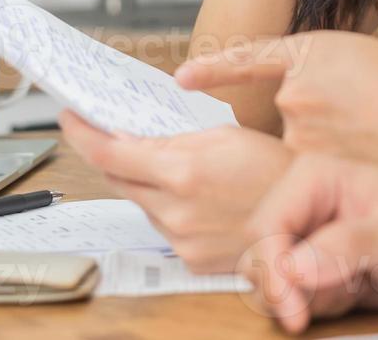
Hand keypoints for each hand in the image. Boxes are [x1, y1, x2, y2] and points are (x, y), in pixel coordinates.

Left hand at [58, 110, 292, 272]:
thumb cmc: (277, 170)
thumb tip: (134, 137)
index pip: (109, 153)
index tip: (69, 118)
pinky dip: (170, 210)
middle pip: (118, 180)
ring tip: (186, 172)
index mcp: (182, 171)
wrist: (309, 218)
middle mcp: (174, 210)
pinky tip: (203, 201)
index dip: (81, 134)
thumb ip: (175, 139)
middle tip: (117, 136)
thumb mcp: (228, 136)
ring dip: (148, 185)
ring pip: (142, 204)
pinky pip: (163, 229)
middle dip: (115, 156)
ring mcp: (179, 240)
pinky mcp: (189, 259)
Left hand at [175, 33, 377, 169]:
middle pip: (286, 111)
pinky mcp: (308, 170)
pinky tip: (367, 169)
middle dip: (317, 122)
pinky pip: (307, 174)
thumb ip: (377, 63)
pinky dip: (332, 174)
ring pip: (295, 147)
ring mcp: (296, 132)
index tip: (185, 77)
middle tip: (362, 126)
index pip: (249, 57)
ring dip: (326, 150)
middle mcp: (294, 90)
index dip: (215, 68)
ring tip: (377, 149)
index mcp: (315, 50)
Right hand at [241, 153, 377, 332]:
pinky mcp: (310, 266)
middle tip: (331, 301)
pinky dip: (316, 304)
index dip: (272, 272)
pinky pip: (290, 295)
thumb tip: (295, 266)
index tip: (293, 309)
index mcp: (316, 177)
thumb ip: (348, 247)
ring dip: (306, 298)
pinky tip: (352, 290)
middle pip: (258, 256)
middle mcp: (303, 204)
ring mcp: (305, 236)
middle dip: (287, 290)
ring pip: (270, 280)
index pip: (265, 226)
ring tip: (354, 284)